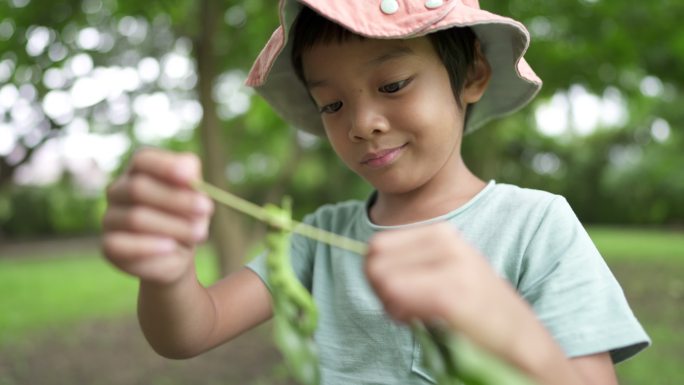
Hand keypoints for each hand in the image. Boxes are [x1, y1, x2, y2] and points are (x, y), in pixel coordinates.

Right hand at [101, 148, 213, 284]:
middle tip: (207, 209)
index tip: (190, 178)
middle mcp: (118, 191)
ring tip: (200, 233)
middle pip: (138, 188)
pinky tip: (171, 247)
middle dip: (177, 199)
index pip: (143, 160)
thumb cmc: (186, 216)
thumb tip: (188, 170)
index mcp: (139, 171)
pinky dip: (150, 246)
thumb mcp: (196, 197)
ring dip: (173, 226)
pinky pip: (122, 245)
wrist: (176, 253)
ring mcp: (110, 218)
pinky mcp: (109, 246)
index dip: (165, 167)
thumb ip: (192, 181)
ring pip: (135, 218)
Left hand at [365, 222, 528, 353]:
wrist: (520, 340)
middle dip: (380, 290)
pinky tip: (425, 322)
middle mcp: (446, 241)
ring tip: (421, 314)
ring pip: (381, 279)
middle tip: (408, 307)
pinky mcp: (451, 293)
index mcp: (442, 232)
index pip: (377, 245)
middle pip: (373, 261)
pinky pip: (395, 298)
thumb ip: (408, 262)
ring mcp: (451, 265)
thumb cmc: (473, 310)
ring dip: (391, 305)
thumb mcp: (443, 271)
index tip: (401, 294)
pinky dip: (402, 316)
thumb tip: (367, 261)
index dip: (379, 275)